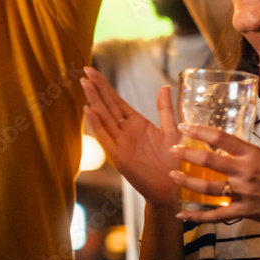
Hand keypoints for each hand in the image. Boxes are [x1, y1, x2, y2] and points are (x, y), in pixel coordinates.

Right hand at [81, 67, 181, 206]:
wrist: (174, 188)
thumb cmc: (174, 161)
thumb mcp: (172, 130)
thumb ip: (165, 109)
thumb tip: (164, 86)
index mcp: (136, 124)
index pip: (116, 101)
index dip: (105, 86)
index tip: (93, 70)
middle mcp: (125, 132)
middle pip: (107, 106)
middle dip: (97, 88)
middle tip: (85, 71)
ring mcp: (121, 143)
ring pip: (104, 118)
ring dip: (95, 101)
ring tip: (85, 84)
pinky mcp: (120, 157)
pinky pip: (106, 138)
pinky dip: (97, 125)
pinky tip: (90, 110)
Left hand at [170, 124, 259, 226]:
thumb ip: (245, 154)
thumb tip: (224, 147)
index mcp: (251, 155)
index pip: (221, 138)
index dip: (199, 131)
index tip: (184, 127)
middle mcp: (245, 172)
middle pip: (209, 161)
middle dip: (187, 154)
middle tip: (172, 149)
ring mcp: (243, 193)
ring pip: (207, 189)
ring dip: (187, 182)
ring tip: (173, 175)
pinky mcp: (243, 211)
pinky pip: (215, 215)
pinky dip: (197, 216)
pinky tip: (182, 214)